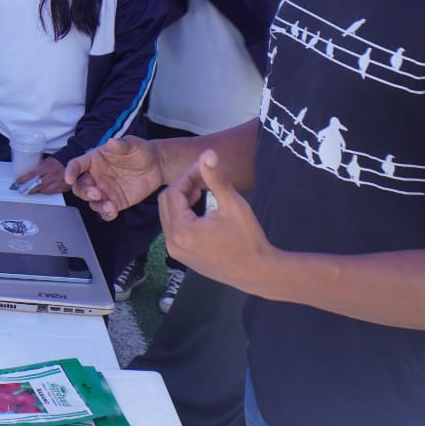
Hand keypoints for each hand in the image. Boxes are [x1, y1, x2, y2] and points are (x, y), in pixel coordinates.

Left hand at [15, 156, 66, 193]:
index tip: (18, 181)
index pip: (34, 174)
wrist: (71, 163)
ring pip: (45, 190)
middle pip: (39, 184)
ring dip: (37, 190)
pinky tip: (42, 190)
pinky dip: (46, 192)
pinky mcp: (64, 188)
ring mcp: (60, 182)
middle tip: (22, 189)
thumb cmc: (56, 162)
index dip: (25, 178)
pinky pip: (53, 192)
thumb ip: (38, 168)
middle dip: (29, 187)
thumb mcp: (46, 161)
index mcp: (48, 166)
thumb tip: (27, 175)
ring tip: (31, 190)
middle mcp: (54, 175)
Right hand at [63, 137, 162, 220]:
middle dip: (84, 192)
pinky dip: (106, 214)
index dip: (70, 172)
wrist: (156, 165)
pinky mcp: (116, 202)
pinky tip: (113, 212)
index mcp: (94, 160)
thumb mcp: (133, 144)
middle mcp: (96, 177)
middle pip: (80, 187)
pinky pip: (106, 212)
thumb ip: (122, 144)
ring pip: (92, 202)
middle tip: (96, 193)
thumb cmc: (140, 151)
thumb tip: (111, 142)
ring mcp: (105, 191)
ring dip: (97, 205)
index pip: (76, 165)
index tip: (69, 178)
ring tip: (110, 205)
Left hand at [159, 150, 273, 290]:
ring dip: (181, 200)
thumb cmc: (248, 239)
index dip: (187, 176)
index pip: (174, 192)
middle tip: (202, 176)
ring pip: (168, 215)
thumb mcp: (233, 205)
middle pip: (166, 203)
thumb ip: (216, 178)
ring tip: (201, 188)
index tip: (203, 166)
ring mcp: (176, 252)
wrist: (258, 273)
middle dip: (182, 186)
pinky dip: (182, 215)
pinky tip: (199, 208)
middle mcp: (173, 243)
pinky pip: (174, 229)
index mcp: (182, 230)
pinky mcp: (182, 257)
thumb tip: (207, 153)